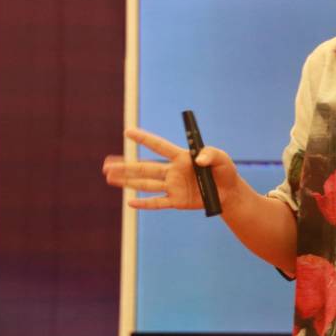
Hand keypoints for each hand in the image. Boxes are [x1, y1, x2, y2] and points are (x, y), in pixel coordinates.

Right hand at [102, 127, 241, 210]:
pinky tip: (130, 202)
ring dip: (128, 182)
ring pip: (146, 184)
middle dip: (125, 166)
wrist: (229, 193)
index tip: (128, 132)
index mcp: (182, 157)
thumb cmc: (224, 171)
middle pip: (145, 168)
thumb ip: (211, 155)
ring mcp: (173, 187)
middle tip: (106, 164)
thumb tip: (199, 159)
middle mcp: (173, 171)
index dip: (144, 139)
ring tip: (109, 177)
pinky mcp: (177, 201)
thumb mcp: (222, 159)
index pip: (159, 146)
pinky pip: (158, 202)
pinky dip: (144, 203)